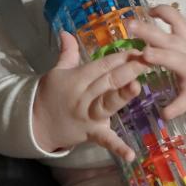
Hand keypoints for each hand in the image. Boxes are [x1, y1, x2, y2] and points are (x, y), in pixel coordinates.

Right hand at [32, 31, 142, 160]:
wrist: (35, 123)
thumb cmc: (50, 95)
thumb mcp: (57, 71)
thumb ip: (67, 53)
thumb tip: (65, 31)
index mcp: (78, 78)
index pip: (103, 64)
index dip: (121, 56)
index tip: (139, 48)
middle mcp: (84, 96)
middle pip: (108, 81)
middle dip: (129, 69)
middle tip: (150, 59)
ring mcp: (88, 115)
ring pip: (107, 103)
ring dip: (123, 95)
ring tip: (137, 86)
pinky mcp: (91, 133)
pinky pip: (105, 140)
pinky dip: (118, 148)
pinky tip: (131, 154)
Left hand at [127, 5, 185, 119]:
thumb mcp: (185, 48)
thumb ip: (166, 39)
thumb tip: (140, 25)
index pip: (177, 21)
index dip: (164, 12)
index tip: (148, 10)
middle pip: (171, 39)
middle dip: (151, 31)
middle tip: (131, 26)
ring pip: (178, 62)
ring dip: (162, 56)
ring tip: (145, 55)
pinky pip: (184, 100)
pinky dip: (175, 107)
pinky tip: (165, 114)